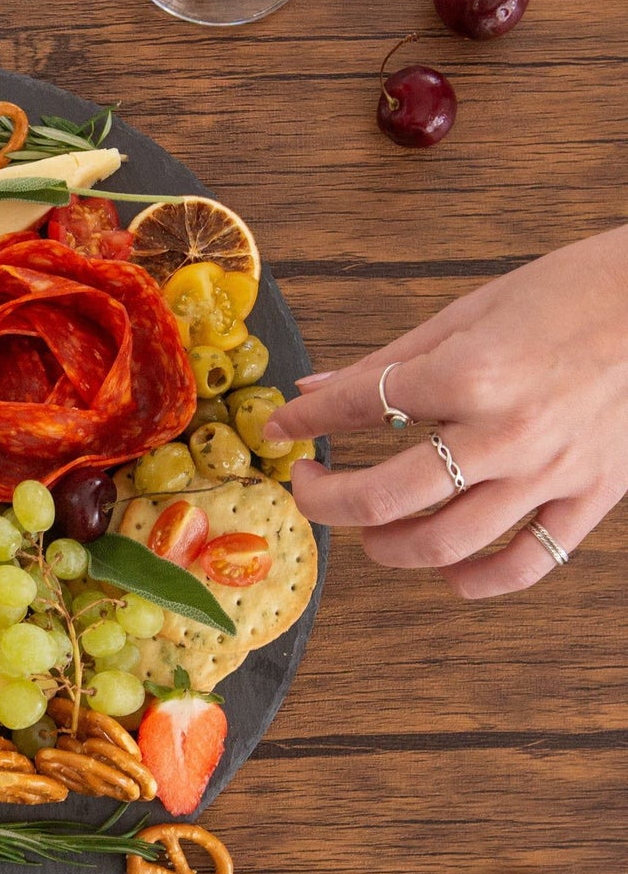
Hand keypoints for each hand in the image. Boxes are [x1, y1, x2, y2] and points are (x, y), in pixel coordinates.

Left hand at [264, 223, 627, 597]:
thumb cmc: (571, 292)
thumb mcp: (466, 312)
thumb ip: (384, 362)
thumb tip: (313, 392)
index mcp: (470, 374)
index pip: (357, 410)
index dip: (305, 424)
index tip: (281, 430)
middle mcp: (506, 432)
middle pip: (385, 498)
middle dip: (326, 501)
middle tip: (309, 489)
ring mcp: (551, 471)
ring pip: (445, 544)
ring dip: (387, 548)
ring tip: (369, 531)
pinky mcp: (592, 495)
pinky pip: (526, 562)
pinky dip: (478, 581)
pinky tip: (446, 572)